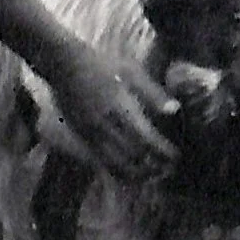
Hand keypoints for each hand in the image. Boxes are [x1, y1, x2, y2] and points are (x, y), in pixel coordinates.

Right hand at [49, 43, 178, 181]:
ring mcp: (92, 133)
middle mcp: (106, 126)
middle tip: (168, 169)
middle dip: (152, 166)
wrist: (64, 64)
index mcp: (121, 108)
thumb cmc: (101, 64)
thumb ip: (152, 92)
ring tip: (151, 175)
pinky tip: (128, 171)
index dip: (162, 152)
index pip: (146, 139)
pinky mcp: (82, 136)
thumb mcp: (130, 71)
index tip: (175, 157)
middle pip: (132, 156)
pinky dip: (117, 169)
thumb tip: (175, 110)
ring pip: (116, 163)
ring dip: (135, 173)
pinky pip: (101, 160)